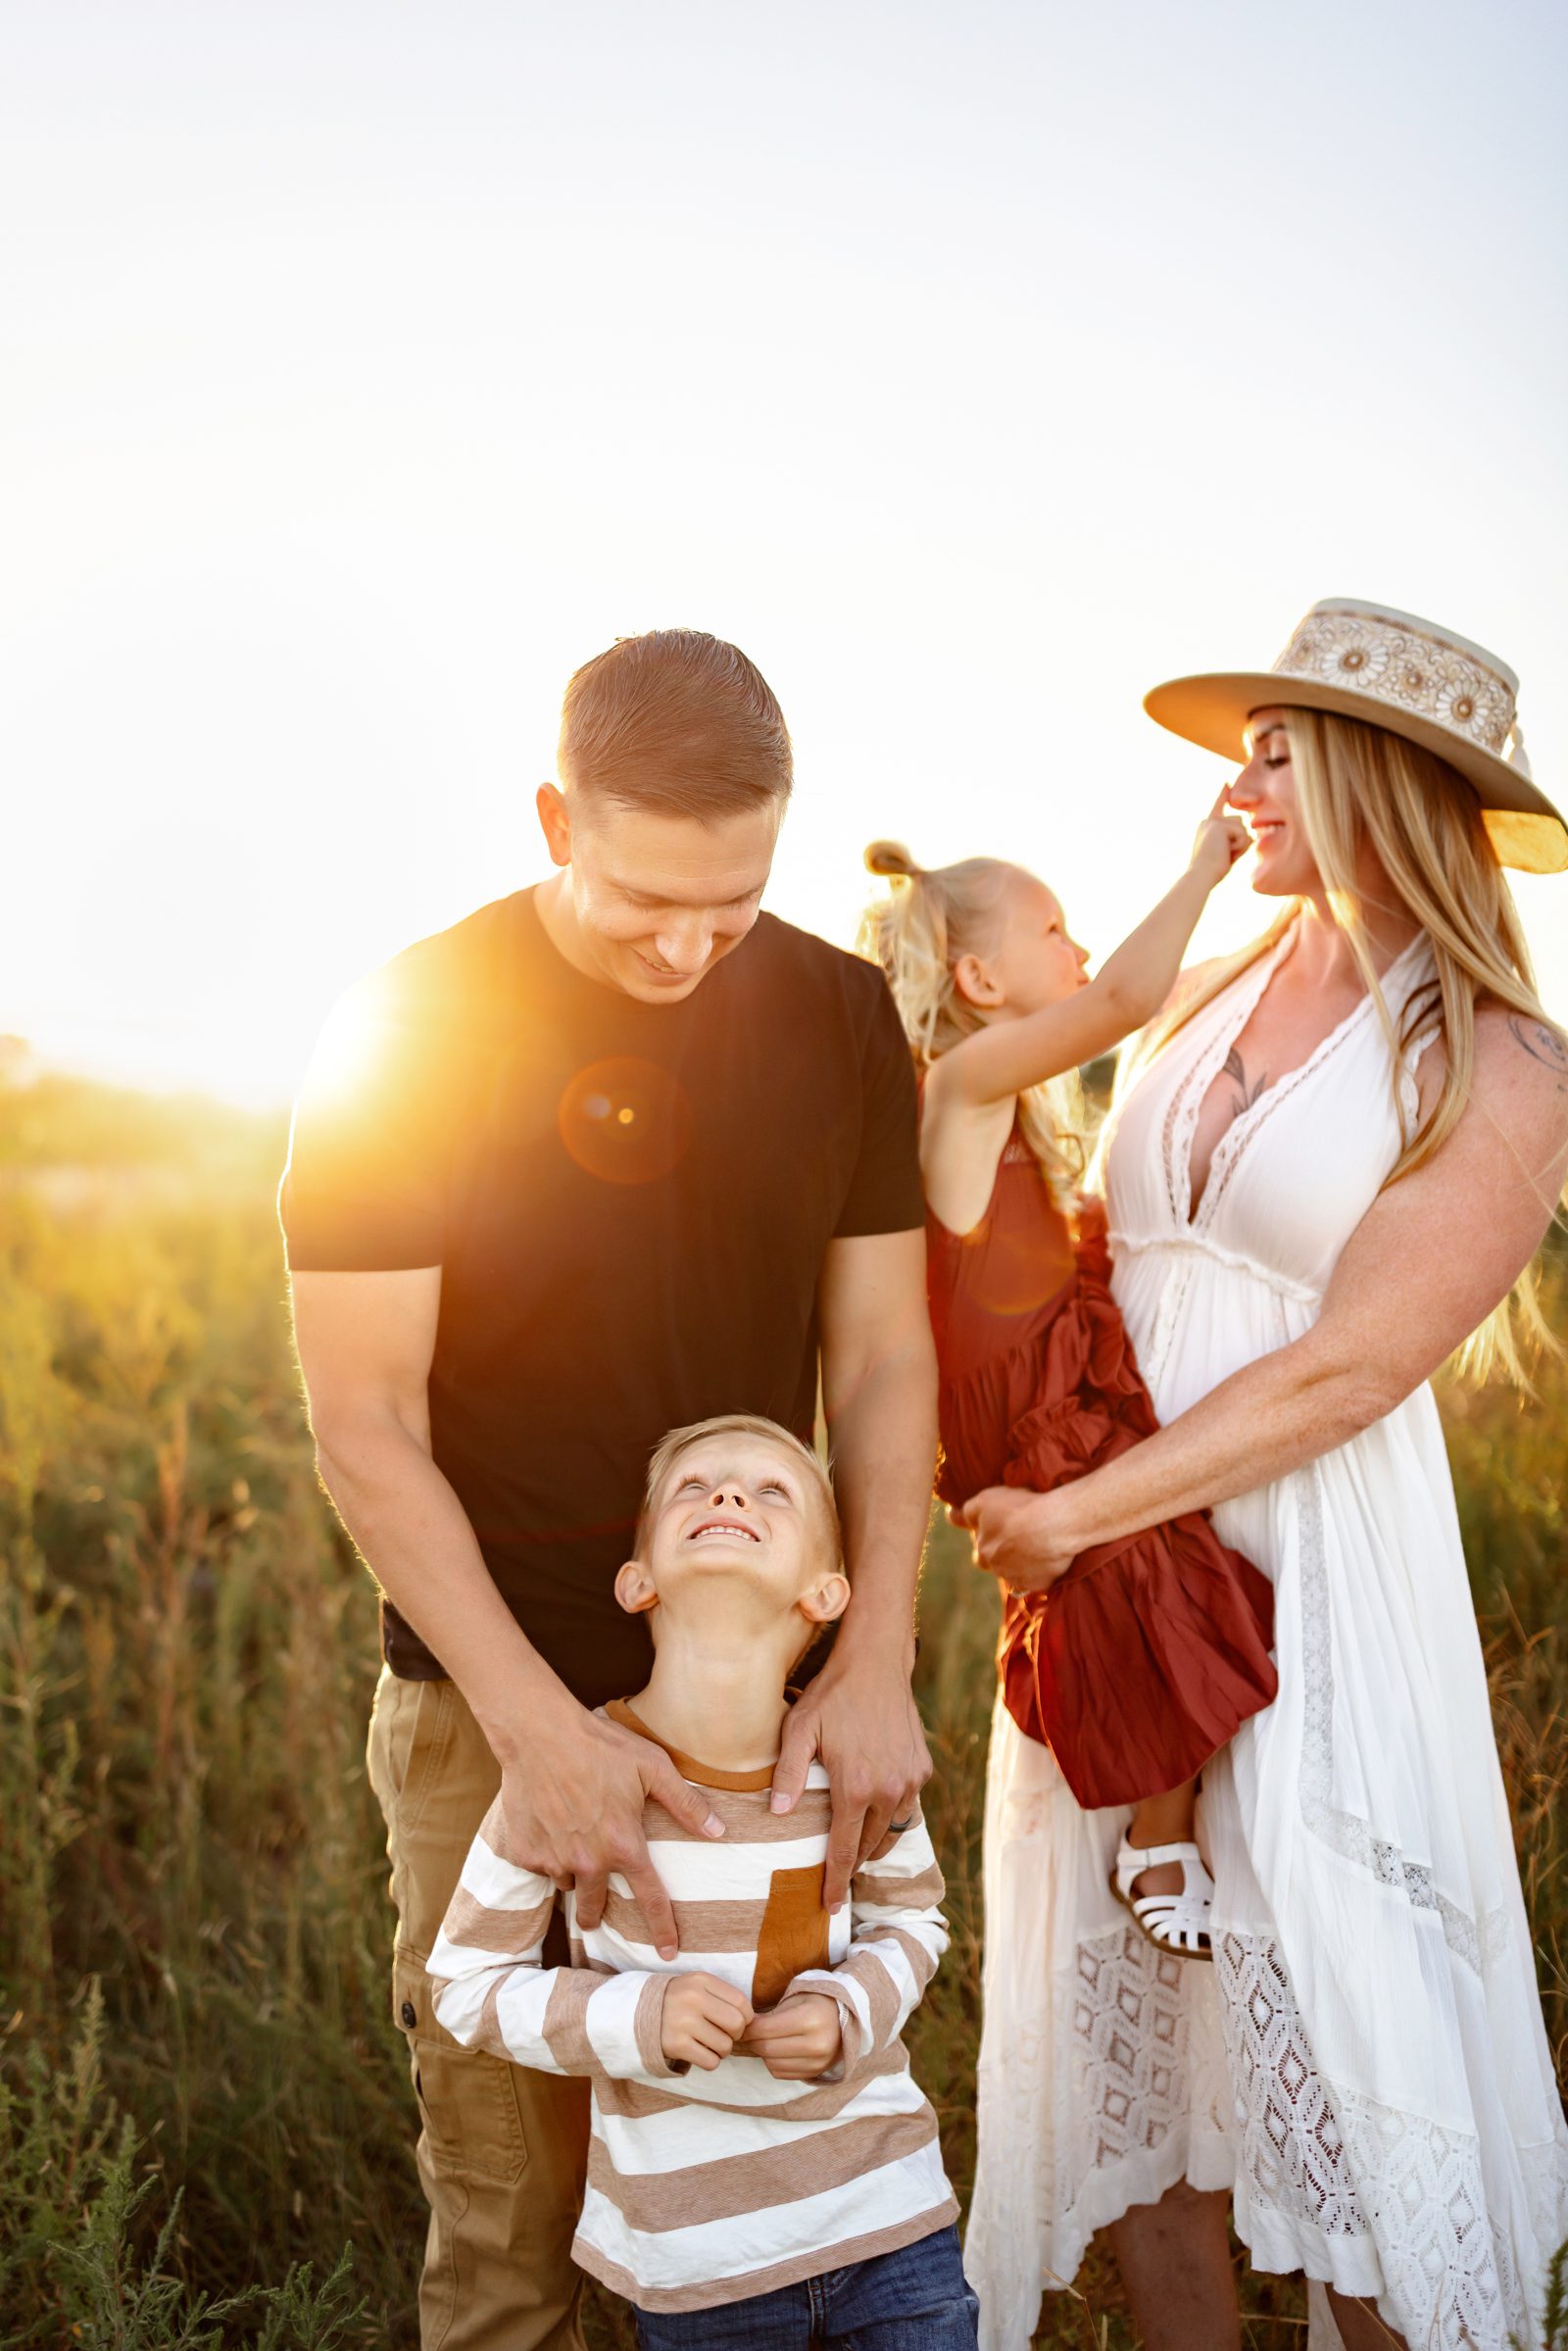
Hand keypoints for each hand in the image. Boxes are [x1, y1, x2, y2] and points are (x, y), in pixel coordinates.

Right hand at [497, 1698, 725, 1961]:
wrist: (539, 1733)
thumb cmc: (601, 1745)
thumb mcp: (652, 1767)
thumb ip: (686, 1804)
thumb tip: (719, 1832)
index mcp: (624, 1845)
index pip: (651, 1898)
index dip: (663, 1929)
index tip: (670, 1954)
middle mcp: (589, 1861)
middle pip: (596, 1908)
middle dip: (597, 1915)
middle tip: (597, 1913)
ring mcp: (554, 1860)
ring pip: (568, 1881)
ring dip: (573, 1870)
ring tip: (572, 1837)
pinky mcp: (525, 1853)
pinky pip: (540, 1866)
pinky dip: (546, 1853)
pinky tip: (549, 1823)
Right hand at [659, 1972, 753, 2071]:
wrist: (638, 2013)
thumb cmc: (678, 2001)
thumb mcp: (697, 1986)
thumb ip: (723, 1996)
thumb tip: (751, 2020)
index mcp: (701, 1980)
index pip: (741, 2002)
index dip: (746, 2017)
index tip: (736, 2022)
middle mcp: (692, 1998)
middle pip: (736, 2025)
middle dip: (735, 2035)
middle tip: (724, 2035)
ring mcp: (683, 2022)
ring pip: (725, 2046)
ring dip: (721, 2050)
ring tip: (709, 2043)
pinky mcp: (676, 2045)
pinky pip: (710, 2062)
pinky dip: (710, 2061)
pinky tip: (700, 2052)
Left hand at [735, 1993, 843, 2080]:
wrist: (845, 2019)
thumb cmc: (815, 2004)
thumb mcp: (795, 2000)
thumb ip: (771, 2015)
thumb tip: (744, 2029)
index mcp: (811, 2018)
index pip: (766, 2029)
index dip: (749, 2028)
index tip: (742, 2025)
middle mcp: (817, 2044)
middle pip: (767, 2048)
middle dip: (752, 2041)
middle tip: (747, 2034)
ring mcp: (817, 2062)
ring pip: (772, 2064)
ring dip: (762, 2053)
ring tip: (765, 2040)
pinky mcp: (814, 2073)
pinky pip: (781, 2074)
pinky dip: (772, 2063)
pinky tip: (777, 2050)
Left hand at [771, 1642, 930, 1911]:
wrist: (876, 1663)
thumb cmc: (831, 1694)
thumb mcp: (799, 1728)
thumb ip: (789, 1773)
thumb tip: (778, 1813)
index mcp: (855, 1788)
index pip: (843, 1851)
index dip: (835, 1882)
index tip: (830, 1907)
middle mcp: (887, 1790)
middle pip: (868, 1846)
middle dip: (851, 1864)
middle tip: (836, 1878)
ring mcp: (909, 1780)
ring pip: (890, 1829)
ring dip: (872, 1842)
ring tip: (853, 1848)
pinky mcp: (922, 1768)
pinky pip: (906, 1804)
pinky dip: (890, 1814)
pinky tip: (874, 1810)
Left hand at [950, 1483, 1076, 1590]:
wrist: (1053, 1525)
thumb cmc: (1018, 1508)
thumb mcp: (985, 1500)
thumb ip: (967, 1512)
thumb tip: (952, 1516)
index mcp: (983, 1550)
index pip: (980, 1548)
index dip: (988, 1537)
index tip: (1001, 1528)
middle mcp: (998, 1569)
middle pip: (996, 1564)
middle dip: (1001, 1555)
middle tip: (1016, 1538)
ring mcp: (1019, 1578)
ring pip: (1015, 1573)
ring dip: (1020, 1563)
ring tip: (1035, 1544)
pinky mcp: (1041, 1584)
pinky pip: (1037, 1580)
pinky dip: (1040, 1571)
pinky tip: (1048, 1556)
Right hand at [1190, 784, 1249, 887]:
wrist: (1201, 875)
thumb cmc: (1212, 871)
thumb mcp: (1227, 853)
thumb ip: (1237, 842)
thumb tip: (1252, 836)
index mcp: (1206, 827)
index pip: (1218, 807)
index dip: (1222, 795)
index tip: (1227, 783)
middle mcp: (1208, 821)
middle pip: (1239, 822)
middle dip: (1240, 840)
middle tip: (1226, 855)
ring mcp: (1213, 821)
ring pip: (1243, 828)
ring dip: (1240, 844)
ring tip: (1225, 854)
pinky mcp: (1219, 825)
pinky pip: (1242, 834)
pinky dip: (1239, 846)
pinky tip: (1225, 852)